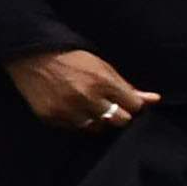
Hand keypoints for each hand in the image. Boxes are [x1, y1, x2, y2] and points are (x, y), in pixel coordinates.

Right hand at [6, 47, 154, 133]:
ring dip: (98, 119)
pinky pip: (75, 128)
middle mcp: (87, 98)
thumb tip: (154, 99)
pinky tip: (73, 108)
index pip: (134, 106)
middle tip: (110, 105)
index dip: (132, 104)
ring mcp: (68, 110)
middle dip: (119, 114)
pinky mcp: (52, 117)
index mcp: (103, 81)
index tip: (126, 100)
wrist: (33, 57)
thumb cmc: (71, 58)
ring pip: (98, 128)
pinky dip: (77, 121)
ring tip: (90, 107)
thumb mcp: (103, 67)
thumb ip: (127, 86)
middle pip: (120, 120)